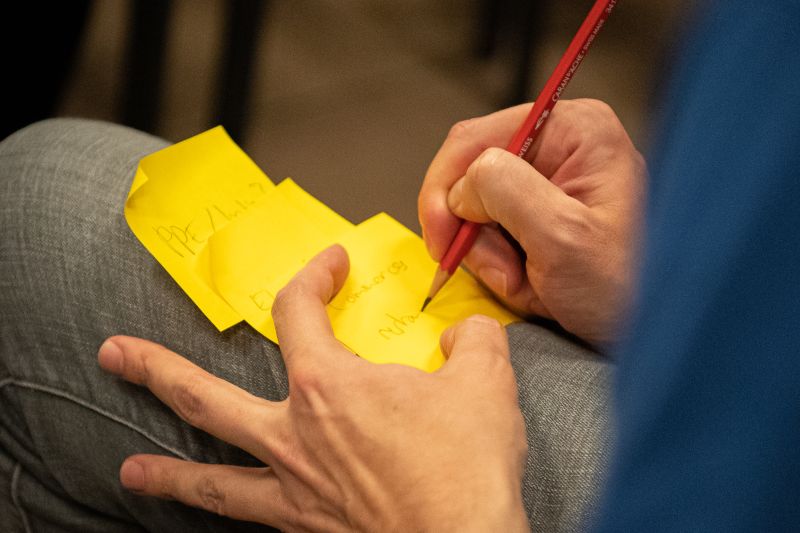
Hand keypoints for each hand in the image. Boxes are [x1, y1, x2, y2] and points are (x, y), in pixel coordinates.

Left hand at [98, 245, 528, 531]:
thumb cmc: (466, 467)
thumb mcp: (486, 382)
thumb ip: (471, 341)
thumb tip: (464, 334)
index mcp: (329, 384)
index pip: (298, 310)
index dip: (312, 275)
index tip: (330, 265)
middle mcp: (295, 432)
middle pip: (205, 395)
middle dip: (156, 370)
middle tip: (115, 354)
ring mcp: (293, 486)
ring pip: (212, 474)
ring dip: (167, 470)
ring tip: (129, 469)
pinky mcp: (305, 527)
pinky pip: (248, 518)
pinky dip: (221, 514)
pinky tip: (207, 518)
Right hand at [419, 99, 645, 344]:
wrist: (652, 334)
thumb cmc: (626, 289)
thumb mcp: (562, 236)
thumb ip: (504, 191)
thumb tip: (460, 186)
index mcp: (572, 131)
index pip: (474, 139)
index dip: (444, 189)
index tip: (438, 238)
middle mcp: (559, 147)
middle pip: (472, 178)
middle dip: (476, 233)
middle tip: (507, 273)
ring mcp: (549, 184)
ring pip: (478, 213)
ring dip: (490, 257)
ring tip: (530, 283)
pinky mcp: (541, 216)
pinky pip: (493, 236)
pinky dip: (501, 267)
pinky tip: (534, 285)